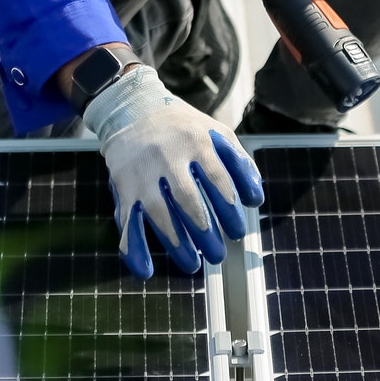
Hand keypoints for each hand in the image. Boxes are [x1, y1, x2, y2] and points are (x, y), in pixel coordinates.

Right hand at [86, 63, 263, 278]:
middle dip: (205, 232)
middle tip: (218, 254)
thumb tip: (255, 198)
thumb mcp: (215, 132)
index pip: (218, 180)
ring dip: (177, 244)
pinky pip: (127, 222)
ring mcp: (143, 174)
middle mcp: (168, 157)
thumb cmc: (183, 127)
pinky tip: (146, 271)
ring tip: (193, 264)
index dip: (229, 208)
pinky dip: (134, 249)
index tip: (238, 232)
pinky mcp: (124, 187)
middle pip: (188, 200)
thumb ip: (239, 161)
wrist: (133, 109)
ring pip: (159, 215)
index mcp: (196, 142)